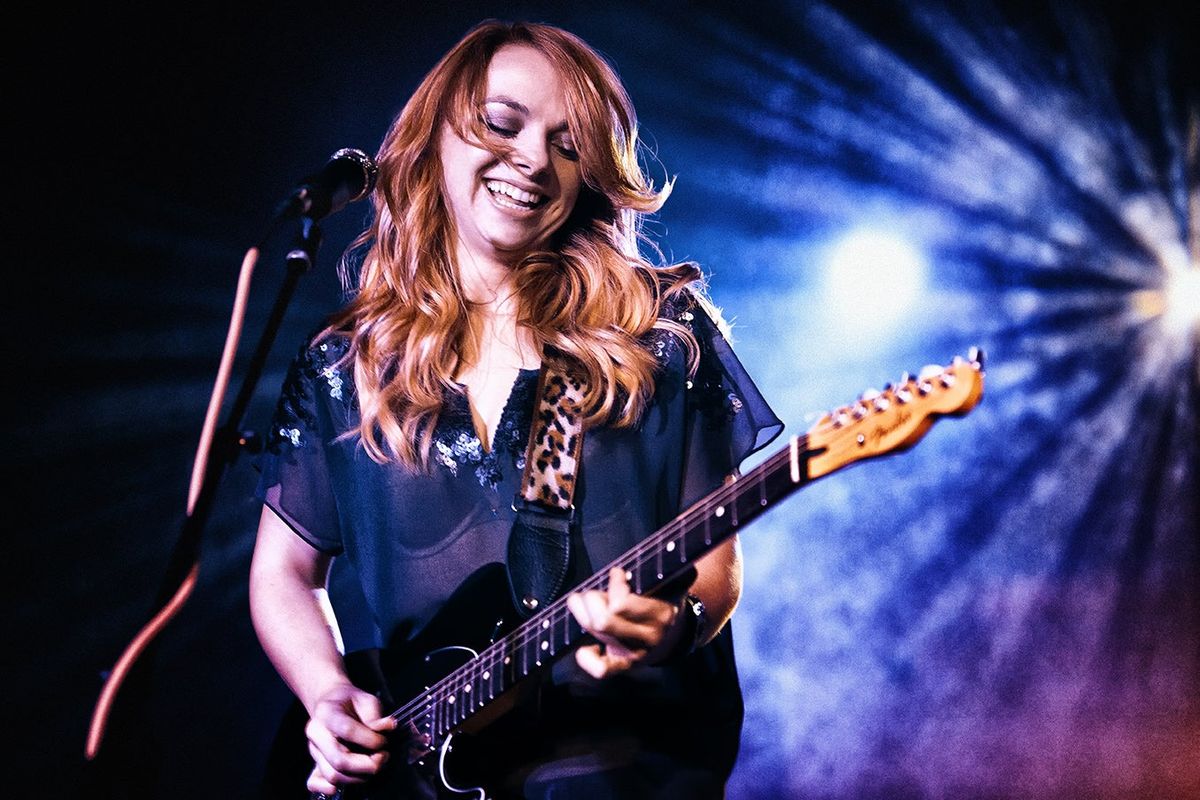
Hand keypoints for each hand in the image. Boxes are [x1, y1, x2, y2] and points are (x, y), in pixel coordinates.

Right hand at [304, 683, 396, 795]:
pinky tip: (350, 780)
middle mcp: (315, 733)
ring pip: (333, 775)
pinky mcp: (314, 763)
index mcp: (326, 712)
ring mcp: (313, 751)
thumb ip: (376, 716)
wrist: (331, 703)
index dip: (369, 739)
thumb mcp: (366, 699)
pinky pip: (314, 783)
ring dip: (359, 777)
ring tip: (375, 765)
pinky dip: (329, 788)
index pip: (346, 730)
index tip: (384, 741)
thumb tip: (387, 728)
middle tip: (383, 757)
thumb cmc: (351, 702)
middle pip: (339, 759)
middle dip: (367, 765)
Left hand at [566, 566, 687, 677]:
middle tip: (597, 593)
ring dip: (583, 615)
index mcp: (660, 614)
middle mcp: (647, 637)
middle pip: (602, 620)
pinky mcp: (623, 665)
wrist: (674, 638)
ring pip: (597, 633)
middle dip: (592, 600)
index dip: (614, 584)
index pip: (622, 603)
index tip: (617, 575)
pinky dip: (587, 657)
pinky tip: (587, 647)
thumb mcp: (662, 590)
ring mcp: (634, 653)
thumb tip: (616, 574)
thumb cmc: (661, 607)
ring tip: (586, 607)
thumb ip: (641, 581)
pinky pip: (600, 669)